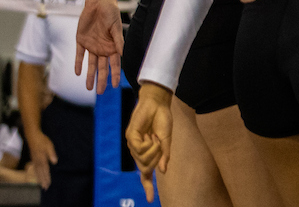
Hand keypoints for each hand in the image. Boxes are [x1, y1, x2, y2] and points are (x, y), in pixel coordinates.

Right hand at [27, 131, 54, 189]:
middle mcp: (37, 161)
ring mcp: (34, 160)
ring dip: (40, 178)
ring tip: (42, 185)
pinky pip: (35, 169)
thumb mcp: (49, 145)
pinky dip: (37, 174)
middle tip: (45, 188)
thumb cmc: (42, 140)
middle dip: (43, 180)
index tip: (48, 183)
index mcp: (42, 158)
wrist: (33, 136)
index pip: (45, 170)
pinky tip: (38, 176)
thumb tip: (55, 162)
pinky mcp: (33, 159)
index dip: (47, 177)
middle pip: (41, 173)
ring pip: (37, 172)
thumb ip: (51, 154)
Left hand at [75, 0, 123, 93]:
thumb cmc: (111, 12)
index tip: (115, 85)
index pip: (114, 64)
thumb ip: (118, 41)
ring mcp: (92, 45)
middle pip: (102, 67)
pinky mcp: (81, 41)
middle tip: (101, 91)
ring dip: (90, 75)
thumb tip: (122, 54)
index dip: (115, 74)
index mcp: (113, 46)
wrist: (98, 2)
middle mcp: (103, 48)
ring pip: (91, 64)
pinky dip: (78, 63)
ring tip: (89, 88)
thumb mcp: (116, 26)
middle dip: (102, 79)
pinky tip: (77, 73)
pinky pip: (80, 54)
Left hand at [125, 83, 171, 202]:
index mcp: (148, 154)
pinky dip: (148, 144)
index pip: (146, 174)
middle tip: (160, 144)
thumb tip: (162, 171)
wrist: (158, 104)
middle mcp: (138, 151)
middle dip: (156, 159)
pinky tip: (150, 135)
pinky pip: (139, 149)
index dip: (148, 187)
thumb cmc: (163, 120)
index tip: (151, 200)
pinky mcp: (130, 137)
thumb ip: (165, 155)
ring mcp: (133, 144)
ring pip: (142, 159)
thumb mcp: (167, 140)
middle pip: (145, 168)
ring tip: (154, 136)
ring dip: (153, 149)